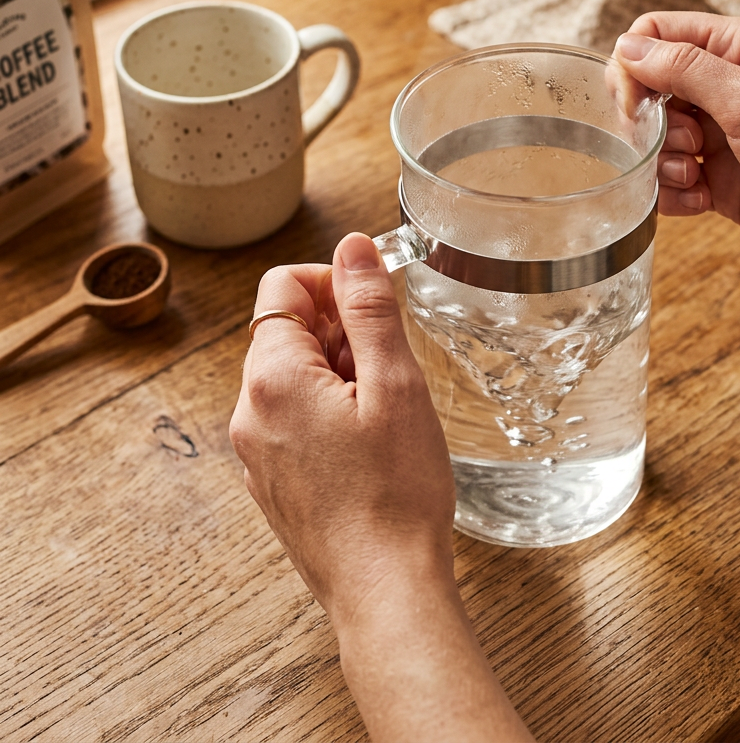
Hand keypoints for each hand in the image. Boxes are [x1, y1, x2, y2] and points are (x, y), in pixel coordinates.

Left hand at [230, 235, 532, 741]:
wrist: (384, 589)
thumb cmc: (395, 491)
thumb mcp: (394, 384)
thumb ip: (370, 308)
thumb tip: (353, 246)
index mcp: (272, 378)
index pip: (282, 287)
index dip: (333, 282)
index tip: (376, 306)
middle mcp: (249, 411)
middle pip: (287, 331)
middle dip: (342, 330)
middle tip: (392, 366)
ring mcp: (255, 451)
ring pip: (293, 376)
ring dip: (340, 371)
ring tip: (386, 410)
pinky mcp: (272, 480)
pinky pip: (293, 418)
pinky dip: (330, 410)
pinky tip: (371, 443)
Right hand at [613, 12, 739, 282]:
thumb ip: (683, 69)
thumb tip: (626, 47)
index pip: (658, 35)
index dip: (634, 66)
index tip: (632, 106)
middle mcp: (728, 87)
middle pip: (651, 91)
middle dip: (650, 123)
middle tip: (684, 145)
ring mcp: (724, 136)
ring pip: (657, 140)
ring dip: (663, 162)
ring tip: (696, 176)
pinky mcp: (722, 181)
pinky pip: (672, 181)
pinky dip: (675, 194)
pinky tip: (703, 203)